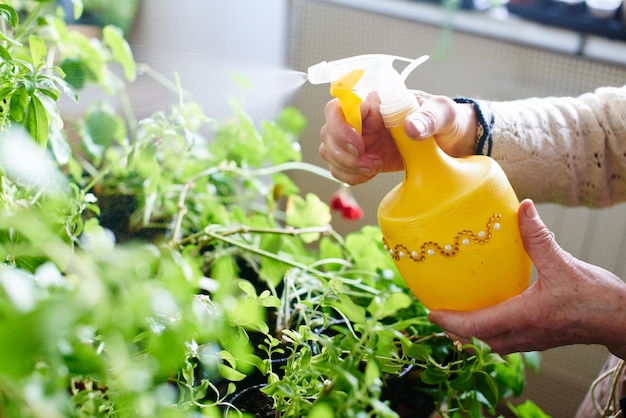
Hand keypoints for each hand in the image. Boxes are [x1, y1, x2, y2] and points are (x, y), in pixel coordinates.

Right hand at [318, 91, 477, 184]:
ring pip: (329, 151)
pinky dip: (349, 176)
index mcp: (376, 102)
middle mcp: (362, 119)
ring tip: (374, 169)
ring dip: (345, 166)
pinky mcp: (362, 158)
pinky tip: (370, 175)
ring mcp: (360, 139)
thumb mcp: (445, 114)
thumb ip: (429, 118)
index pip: (338, 107)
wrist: (452, 145)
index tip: (360, 145)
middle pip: (328, 132)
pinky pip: (339, 167)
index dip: (340, 128)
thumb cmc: (448, 121)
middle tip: (371, 164)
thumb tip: (410, 128)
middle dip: (342, 153)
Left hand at [428, 199, 625, 359]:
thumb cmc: (597, 297)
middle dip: (453, 329)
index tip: (431, 311)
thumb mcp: (564, 263)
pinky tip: (481, 314)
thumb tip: (523, 208)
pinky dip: (484, 332)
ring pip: (487, 344)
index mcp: (524, 317)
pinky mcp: (534, 339)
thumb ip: (539, 237)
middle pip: (475, 340)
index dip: (450, 321)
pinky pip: (500, 341)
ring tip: (451, 314)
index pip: (477, 327)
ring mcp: (528, 340)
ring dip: (467, 333)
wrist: (621, 320)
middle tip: (435, 309)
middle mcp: (522, 333)